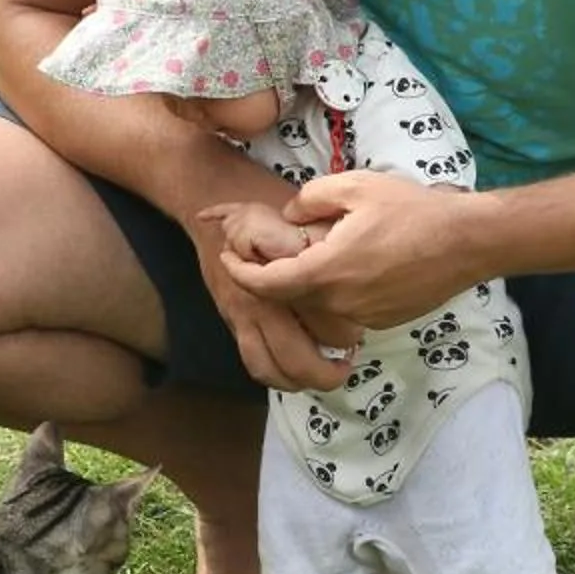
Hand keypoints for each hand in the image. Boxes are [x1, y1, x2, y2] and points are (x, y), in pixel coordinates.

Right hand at [185, 205, 362, 392]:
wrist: (212, 194)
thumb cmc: (268, 200)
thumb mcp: (307, 213)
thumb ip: (329, 241)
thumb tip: (359, 269)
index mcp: (289, 273)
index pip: (327, 321)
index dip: (349, 333)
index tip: (362, 330)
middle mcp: (266, 298)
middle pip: (301, 355)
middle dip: (328, 368)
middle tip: (348, 361)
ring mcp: (246, 311)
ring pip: (274, 367)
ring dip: (303, 379)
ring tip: (326, 374)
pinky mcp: (232, 319)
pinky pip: (255, 361)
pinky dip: (277, 376)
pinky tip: (296, 373)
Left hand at [219, 171, 486, 329]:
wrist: (468, 242)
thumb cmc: (413, 210)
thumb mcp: (355, 187)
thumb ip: (310, 200)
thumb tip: (289, 217)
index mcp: (326, 271)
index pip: (266, 284)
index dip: (239, 273)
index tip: (226, 258)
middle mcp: (340, 303)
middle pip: (290, 295)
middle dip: (272, 274)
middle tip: (267, 247)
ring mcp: (363, 317)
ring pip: (319, 303)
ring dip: (309, 282)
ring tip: (320, 250)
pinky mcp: (383, 321)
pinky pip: (346, 309)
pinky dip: (337, 291)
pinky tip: (353, 264)